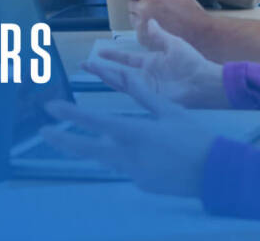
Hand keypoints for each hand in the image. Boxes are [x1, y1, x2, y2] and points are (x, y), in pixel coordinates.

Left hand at [41, 62, 214, 197]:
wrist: (216, 173)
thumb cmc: (194, 136)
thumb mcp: (169, 110)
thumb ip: (143, 94)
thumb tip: (124, 75)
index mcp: (136, 133)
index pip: (95, 123)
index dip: (70, 116)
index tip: (51, 108)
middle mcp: (129, 156)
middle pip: (88, 149)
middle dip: (63, 140)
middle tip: (43, 132)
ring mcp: (134, 173)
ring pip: (104, 158)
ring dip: (91, 147)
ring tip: (78, 139)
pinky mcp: (142, 183)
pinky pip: (126, 166)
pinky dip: (124, 156)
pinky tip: (140, 150)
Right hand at [85, 19, 226, 108]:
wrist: (204, 80)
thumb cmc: (193, 63)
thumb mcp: (173, 44)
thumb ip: (159, 35)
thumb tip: (149, 20)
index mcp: (151, 64)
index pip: (127, 59)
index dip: (113, 55)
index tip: (100, 50)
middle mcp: (145, 77)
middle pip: (118, 72)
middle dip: (101, 69)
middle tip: (85, 64)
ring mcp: (146, 88)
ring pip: (120, 81)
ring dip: (105, 75)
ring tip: (91, 68)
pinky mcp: (150, 97)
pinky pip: (132, 89)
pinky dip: (121, 83)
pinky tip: (109, 76)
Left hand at [116, 0, 207, 40]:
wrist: (197, 33)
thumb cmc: (189, 10)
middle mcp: (144, 8)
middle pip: (130, 2)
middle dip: (140, 3)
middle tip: (157, 6)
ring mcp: (142, 24)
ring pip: (133, 16)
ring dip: (141, 15)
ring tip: (160, 18)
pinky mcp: (142, 37)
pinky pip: (137, 28)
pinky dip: (145, 28)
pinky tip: (160, 27)